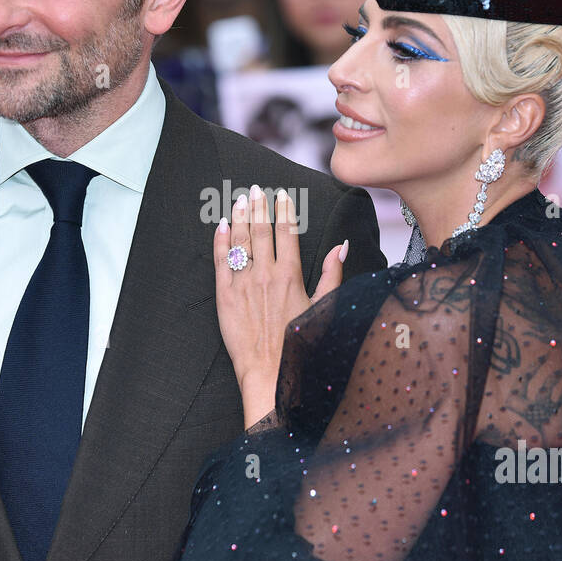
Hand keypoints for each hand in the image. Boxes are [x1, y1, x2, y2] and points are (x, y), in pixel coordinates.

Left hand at [214, 184, 346, 426]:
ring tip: (239, 200)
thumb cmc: (300, 344)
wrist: (269, 372)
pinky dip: (220, 241)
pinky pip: (220, 261)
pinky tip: (220, 227)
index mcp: (290, 275)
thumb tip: (341, 248)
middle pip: (261, 230)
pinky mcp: (224, 296)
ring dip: (238, 217)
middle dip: (259, 206)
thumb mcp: (323, 307)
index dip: (284, 209)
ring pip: (239, 241)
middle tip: (256, 189)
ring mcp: (243, 283)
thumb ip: (331, 274)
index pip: (287, 232)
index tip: (282, 194)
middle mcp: (265, 274)